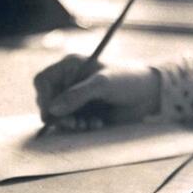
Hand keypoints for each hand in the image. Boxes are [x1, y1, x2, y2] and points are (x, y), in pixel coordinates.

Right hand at [33, 54, 160, 130]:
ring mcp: (76, 97)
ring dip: (71, 123)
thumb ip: (77, 95)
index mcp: (70, 66)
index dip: (44, 97)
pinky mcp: (84, 111)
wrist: (148, 94)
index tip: (50, 114)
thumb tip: (52, 109)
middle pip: (48, 101)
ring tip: (89, 124)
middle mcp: (70, 81)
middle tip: (73, 125)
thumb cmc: (127, 80)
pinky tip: (97, 123)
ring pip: (59, 115)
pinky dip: (81, 126)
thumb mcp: (103, 84)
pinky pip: (72, 122)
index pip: (44, 81)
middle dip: (59, 115)